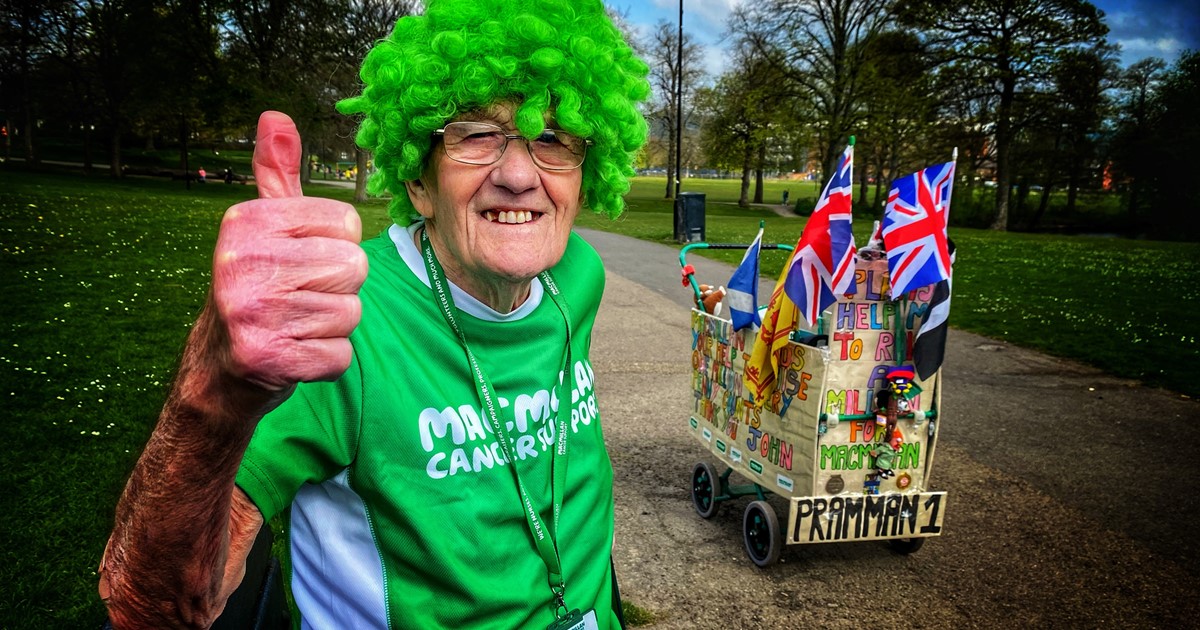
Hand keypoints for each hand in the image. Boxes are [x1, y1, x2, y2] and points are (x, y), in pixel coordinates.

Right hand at [208, 111, 366, 393]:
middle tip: (300, 297)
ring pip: (351, 312)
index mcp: (247, 221)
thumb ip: (276, 173)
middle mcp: (243, 262)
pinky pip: (340, 355)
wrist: (221, 364)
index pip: (346, 223)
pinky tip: (296, 353)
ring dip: (333, 325)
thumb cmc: (258, 285)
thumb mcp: (263, 226)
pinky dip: (327, 360)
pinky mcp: (268, 359)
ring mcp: (253, 313)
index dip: (336, 246)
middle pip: (354, 266)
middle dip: (339, 287)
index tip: (301, 260)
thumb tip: (276, 116)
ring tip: (297, 324)